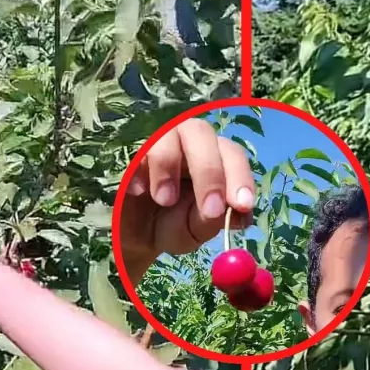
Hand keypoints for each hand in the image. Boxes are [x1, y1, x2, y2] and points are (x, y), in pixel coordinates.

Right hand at [119, 118, 255, 258]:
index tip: (241, 205)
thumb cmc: (170, 226)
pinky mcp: (128, 149)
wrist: (130, 236)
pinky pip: (133, 147)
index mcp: (214, 157)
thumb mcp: (193, 231)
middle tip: (209, 209)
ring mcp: (156, 140)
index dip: (239, 176)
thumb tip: (240, 217)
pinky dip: (138, 168)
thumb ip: (213, 221)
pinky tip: (137, 191)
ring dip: (169, 166)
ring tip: (164, 200)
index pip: (232, 154)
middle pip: (202, 134)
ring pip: (167, 133)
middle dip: (208, 171)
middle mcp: (188, 141)